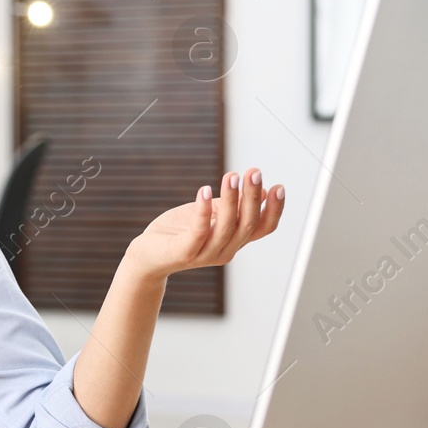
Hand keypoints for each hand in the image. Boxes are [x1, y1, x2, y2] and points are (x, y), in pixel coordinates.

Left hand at [123, 169, 284, 280]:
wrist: (148, 255)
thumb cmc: (180, 231)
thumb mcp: (211, 214)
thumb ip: (233, 205)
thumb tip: (262, 189)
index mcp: (235, 240)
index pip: (263, 228)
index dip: (274, 210)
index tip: (279, 187)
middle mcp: (225, 249)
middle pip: (247, 225)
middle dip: (252, 197)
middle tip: (253, 172)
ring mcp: (205, 253)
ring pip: (226, 227)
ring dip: (231, 200)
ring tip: (232, 176)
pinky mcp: (184, 252)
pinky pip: (198, 232)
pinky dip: (203, 211)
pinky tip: (205, 190)